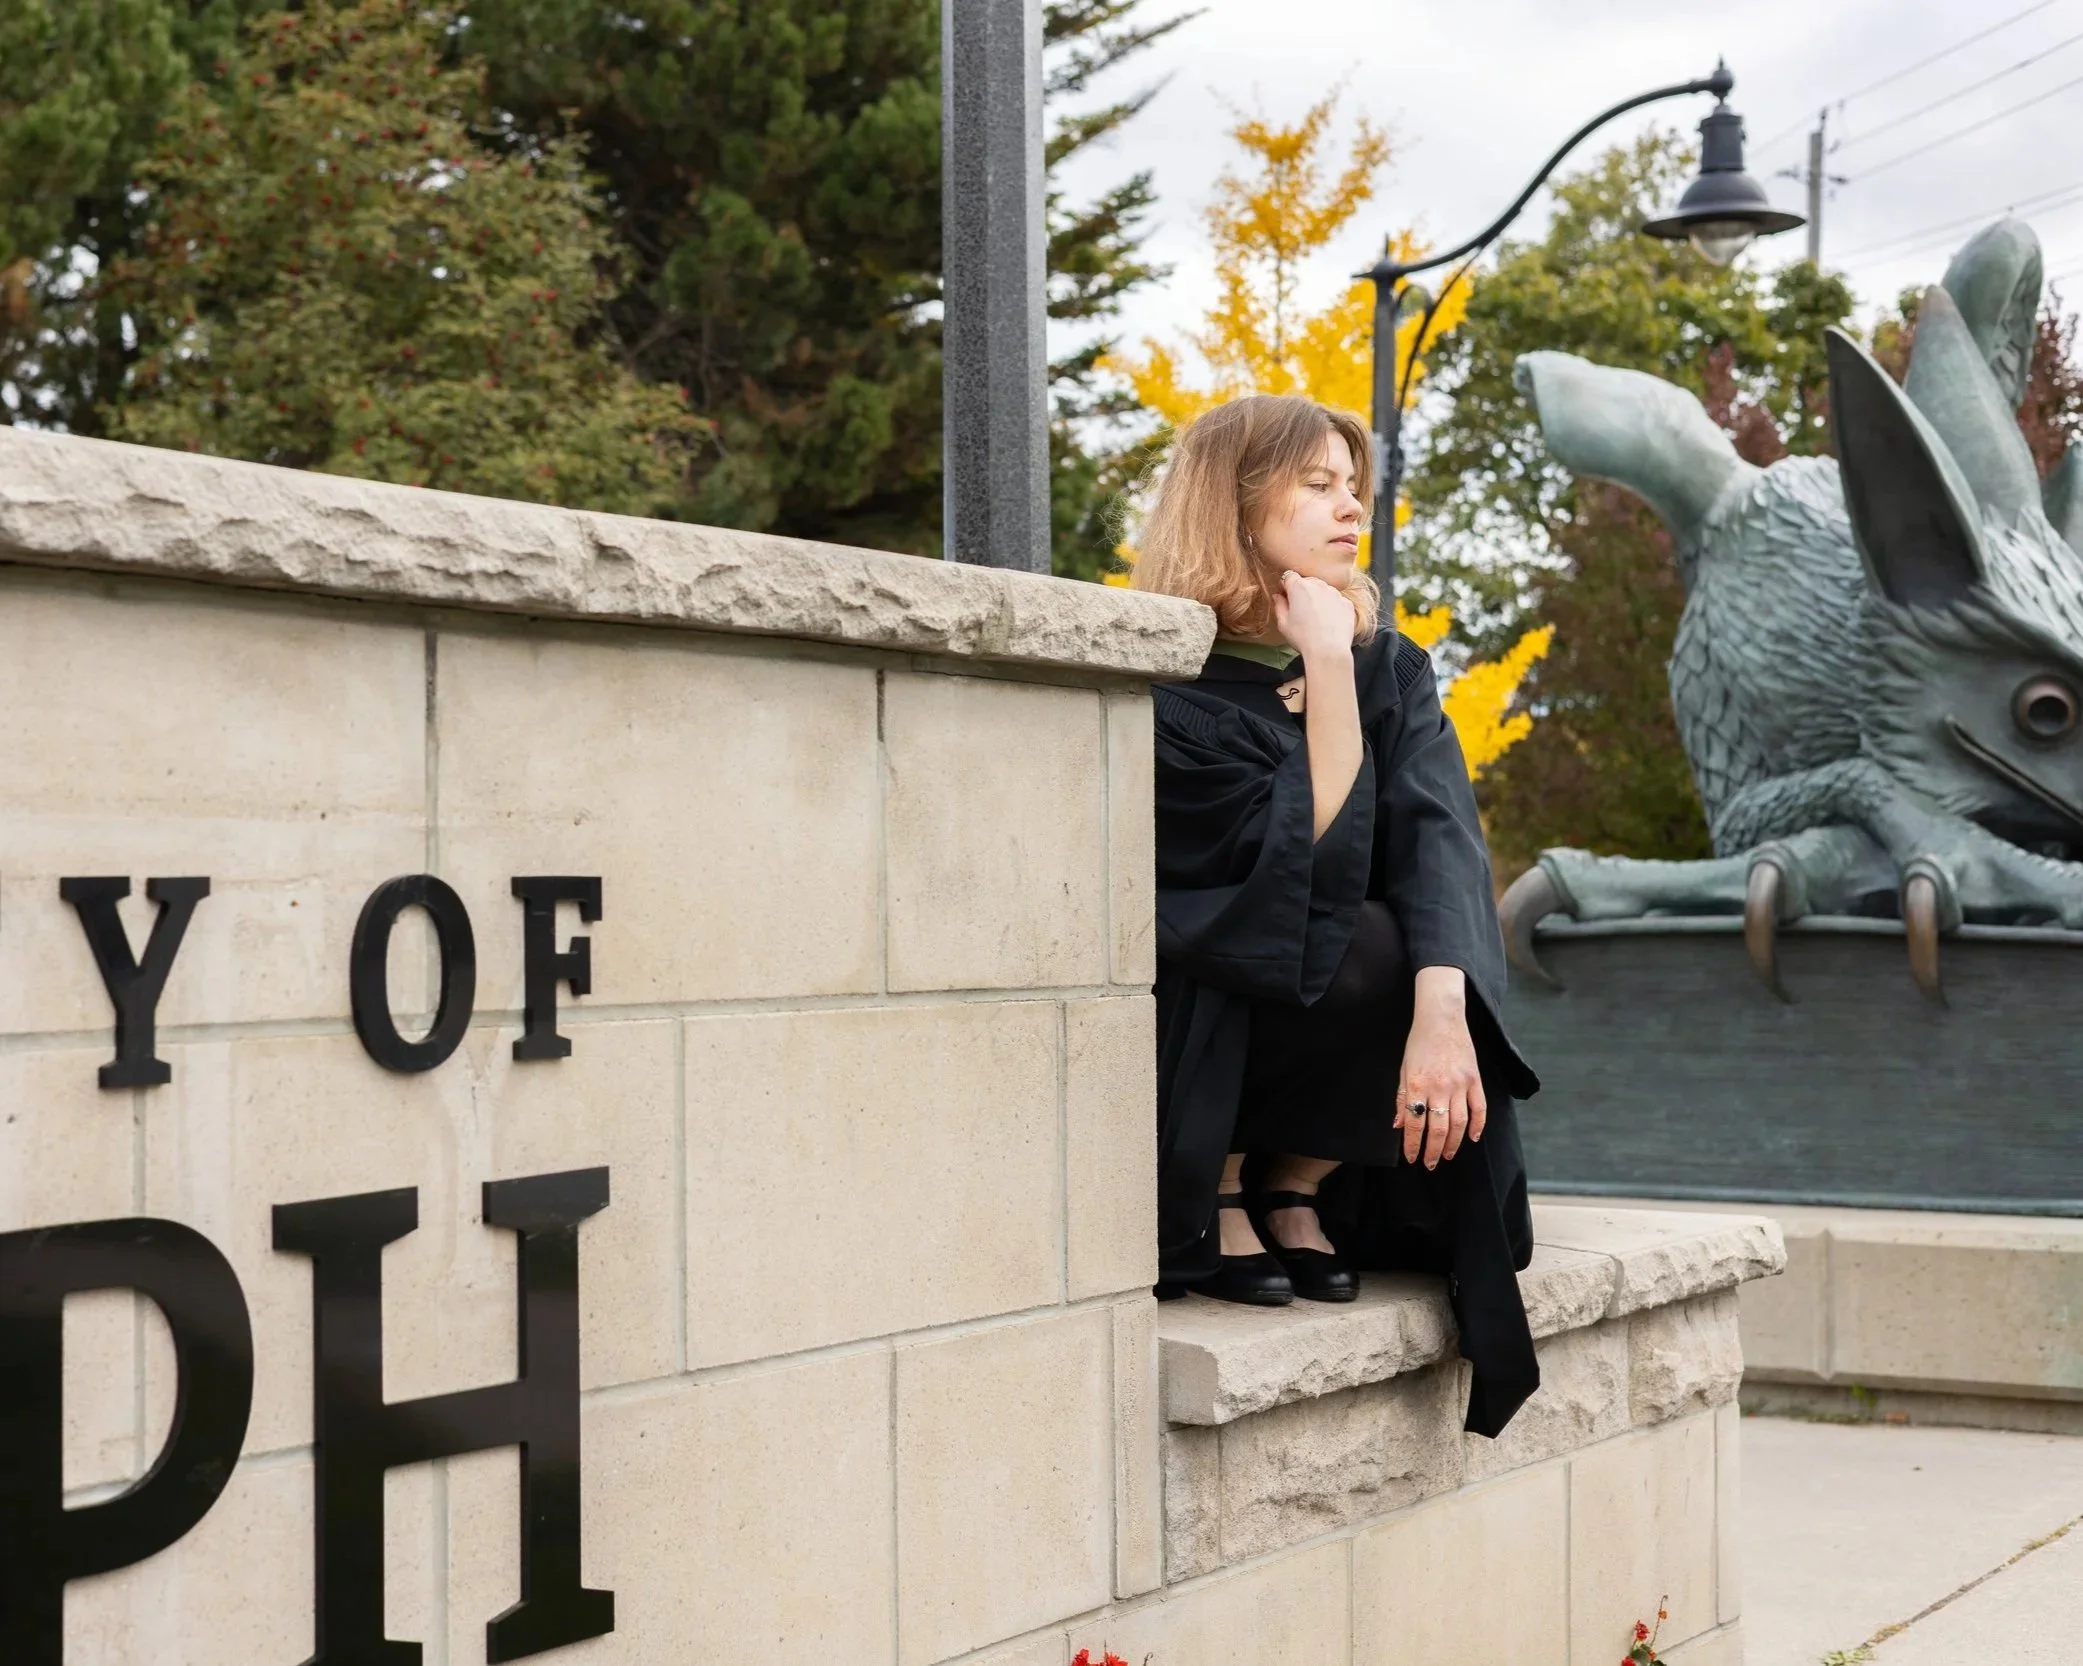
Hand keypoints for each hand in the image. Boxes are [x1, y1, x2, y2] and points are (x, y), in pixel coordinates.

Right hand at [1271, 570, 1355, 664]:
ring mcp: (1335, 593)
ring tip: (1316, 618)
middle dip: (1303, 592)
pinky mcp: (1346, 603)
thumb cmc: (1303, 637)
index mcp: (1299, 587)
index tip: (1285, 596)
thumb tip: (1278, 596)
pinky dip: (1332, 607)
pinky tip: (1328, 622)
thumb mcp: (1283, 623)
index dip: (1286, 586)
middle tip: (1300, 610)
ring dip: (1318, 598)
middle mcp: (1318, 585)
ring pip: (1323, 590)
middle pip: (1307, 582)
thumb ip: (1279, 605)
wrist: (1329, 650)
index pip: (1289, 576)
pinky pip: (1336, 601)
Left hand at [1392, 967, 1486, 1168]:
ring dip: (1453, 1144)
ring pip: (1459, 1124)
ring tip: (1447, 1155)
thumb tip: (1399, 1125)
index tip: (1412, 1158)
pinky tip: (1472, 1138)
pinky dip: (1477, 1126)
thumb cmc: (1418, 1043)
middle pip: (1439, 1129)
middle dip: (1433, 1151)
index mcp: (1418, 1086)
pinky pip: (1479, 1109)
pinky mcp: (1475, 1080)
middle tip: (1430, 1164)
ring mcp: (1460, 1085)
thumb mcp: (1403, 1070)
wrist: (1441, 1019)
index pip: (1415, 1125)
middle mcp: (1440, 1088)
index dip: (1413, 1145)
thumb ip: (1402, 1099)